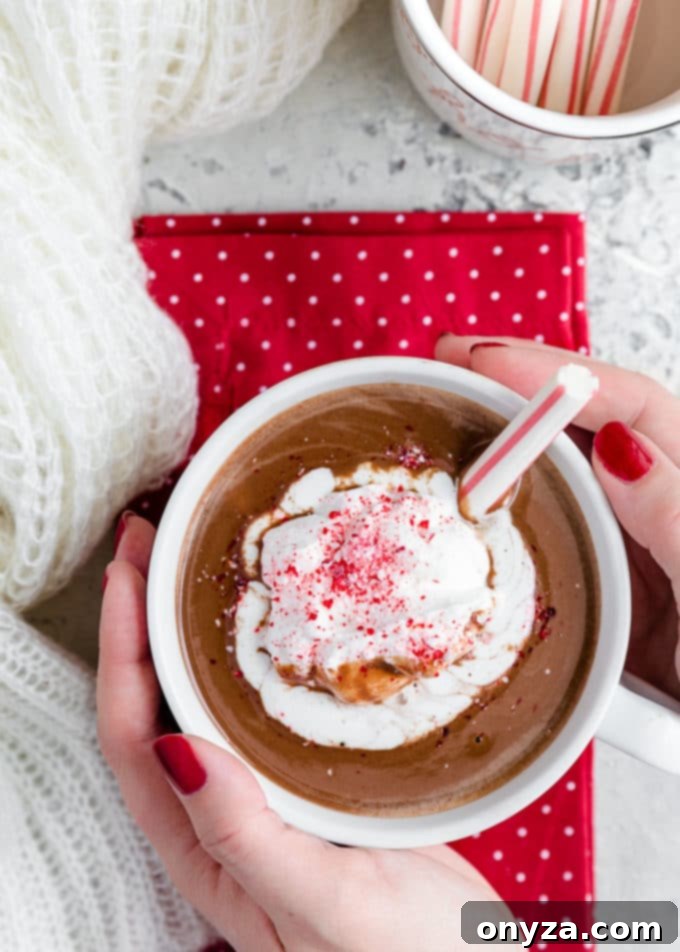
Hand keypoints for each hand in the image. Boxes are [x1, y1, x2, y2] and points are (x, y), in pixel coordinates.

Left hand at [98, 516, 500, 951]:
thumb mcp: (325, 908)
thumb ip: (249, 839)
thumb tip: (182, 749)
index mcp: (203, 851)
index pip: (133, 737)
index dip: (120, 652)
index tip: (126, 574)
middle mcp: (223, 817)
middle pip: (159, 704)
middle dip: (145, 621)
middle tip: (155, 542)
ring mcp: (268, 795)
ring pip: (209, 697)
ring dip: (192, 629)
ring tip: (199, 562)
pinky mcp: (313, 781)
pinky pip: (265, 703)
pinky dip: (257, 651)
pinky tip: (280, 616)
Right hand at [436, 335, 679, 701]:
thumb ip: (677, 518)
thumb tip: (621, 449)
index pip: (631, 406)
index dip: (560, 376)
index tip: (488, 361)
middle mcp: (652, 504)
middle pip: (585, 424)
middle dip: (519, 383)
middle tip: (449, 362)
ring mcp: (620, 544)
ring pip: (556, 470)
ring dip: (502, 434)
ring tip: (444, 403)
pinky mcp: (594, 586)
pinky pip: (539, 528)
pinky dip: (499, 502)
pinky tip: (462, 492)